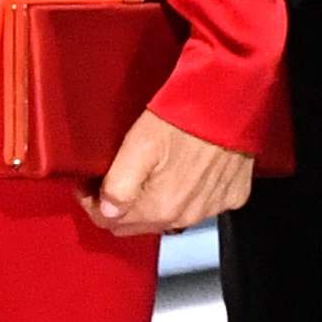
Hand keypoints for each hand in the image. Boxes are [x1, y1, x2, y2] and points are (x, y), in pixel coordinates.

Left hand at [85, 110, 256, 238]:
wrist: (232, 98)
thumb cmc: (184, 115)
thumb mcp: (139, 143)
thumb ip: (119, 185)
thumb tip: (106, 210)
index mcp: (160, 208)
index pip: (111, 223)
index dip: (94, 203)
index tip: (89, 183)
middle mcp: (186, 217)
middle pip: (140, 223)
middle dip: (123, 204)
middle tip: (117, 174)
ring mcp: (212, 208)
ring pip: (170, 217)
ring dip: (157, 200)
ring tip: (154, 168)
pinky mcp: (232, 196)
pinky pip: (202, 204)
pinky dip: (191, 192)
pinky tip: (187, 168)